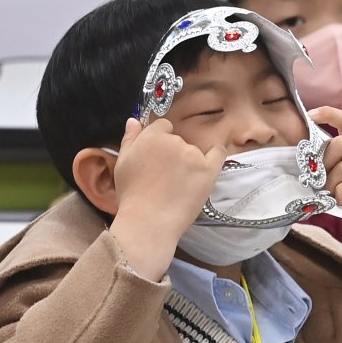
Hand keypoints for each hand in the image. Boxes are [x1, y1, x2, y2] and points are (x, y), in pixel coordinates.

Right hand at [110, 118, 225, 279]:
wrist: (148, 222)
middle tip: (165, 176)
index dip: (160, 140)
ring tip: (178, 185)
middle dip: (172, 154)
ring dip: (188, 162)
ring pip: (194, 151)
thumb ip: (130, 139)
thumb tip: (134, 120)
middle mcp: (174, 142)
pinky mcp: (208, 170)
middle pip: (178, 140)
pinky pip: (218, 154)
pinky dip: (216, 154)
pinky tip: (212, 160)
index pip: (163, 127)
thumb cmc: (131, 196)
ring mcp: (193, 156)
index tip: (158, 157)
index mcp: (152, 137)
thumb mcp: (122, 164)